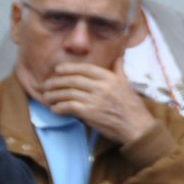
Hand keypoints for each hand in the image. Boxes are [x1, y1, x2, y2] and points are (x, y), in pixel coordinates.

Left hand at [40, 56, 156, 144]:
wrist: (136, 126)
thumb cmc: (132, 106)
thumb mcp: (127, 84)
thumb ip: (119, 70)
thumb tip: (118, 56)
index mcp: (110, 78)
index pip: (85, 69)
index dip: (69, 68)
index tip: (58, 70)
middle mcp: (102, 87)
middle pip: (74, 80)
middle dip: (57, 81)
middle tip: (47, 84)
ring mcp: (95, 100)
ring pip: (69, 93)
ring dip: (55, 94)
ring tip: (47, 96)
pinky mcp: (90, 113)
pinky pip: (69, 107)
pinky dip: (59, 107)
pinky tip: (55, 109)